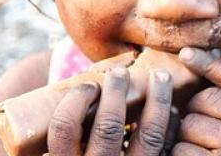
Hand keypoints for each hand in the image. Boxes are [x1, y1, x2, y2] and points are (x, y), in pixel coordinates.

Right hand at [46, 66, 179, 154]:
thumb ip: (57, 137)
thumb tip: (47, 97)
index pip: (64, 127)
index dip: (76, 99)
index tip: (87, 85)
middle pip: (109, 127)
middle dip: (117, 91)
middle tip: (120, 72)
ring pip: (149, 135)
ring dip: (158, 100)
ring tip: (160, 77)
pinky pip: (167, 149)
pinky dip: (172, 125)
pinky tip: (172, 108)